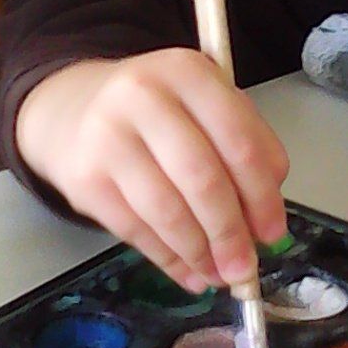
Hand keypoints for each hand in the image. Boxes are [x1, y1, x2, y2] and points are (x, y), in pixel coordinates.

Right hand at [15, 51, 288, 292]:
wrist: (73, 109)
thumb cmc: (159, 111)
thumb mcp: (206, 105)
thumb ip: (246, 148)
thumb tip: (264, 222)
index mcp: (188, 71)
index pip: (238, 141)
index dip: (262, 195)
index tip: (274, 234)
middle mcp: (144, 96)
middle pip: (201, 178)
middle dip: (230, 232)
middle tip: (246, 269)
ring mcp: (107, 137)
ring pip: (167, 210)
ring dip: (199, 253)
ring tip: (219, 275)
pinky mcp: (83, 178)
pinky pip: (134, 230)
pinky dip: (167, 259)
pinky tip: (188, 272)